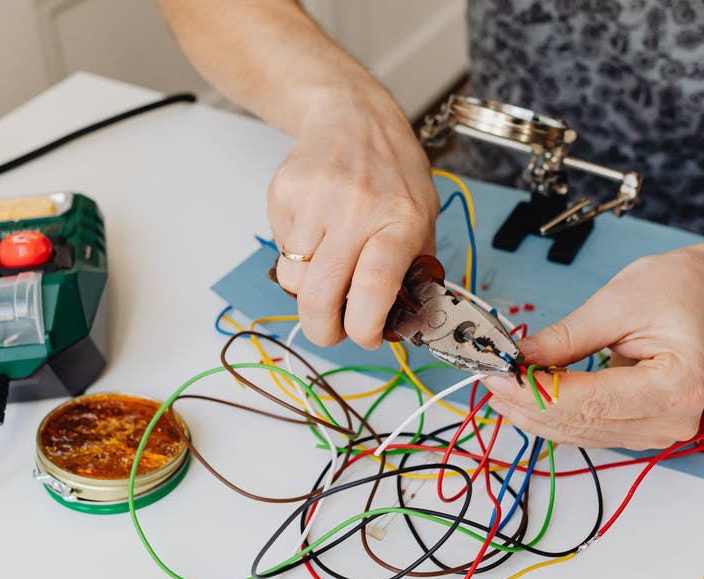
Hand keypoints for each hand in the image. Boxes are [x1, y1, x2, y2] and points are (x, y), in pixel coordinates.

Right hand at [269, 91, 438, 348]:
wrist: (353, 117)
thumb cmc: (393, 173)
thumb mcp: (422, 215)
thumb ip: (413, 268)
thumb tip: (402, 322)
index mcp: (400, 219)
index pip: (375, 285)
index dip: (365, 326)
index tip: (366, 337)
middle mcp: (357, 208)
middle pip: (320, 294)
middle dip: (322, 330)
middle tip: (330, 332)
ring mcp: (315, 199)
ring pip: (293, 278)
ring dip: (307, 289)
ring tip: (327, 267)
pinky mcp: (282, 192)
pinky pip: (280, 248)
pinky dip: (295, 254)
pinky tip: (315, 229)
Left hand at [483, 242, 703, 449]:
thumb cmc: (676, 290)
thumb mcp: (616, 303)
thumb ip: (565, 338)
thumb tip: (518, 359)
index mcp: (677, 384)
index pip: (591, 401)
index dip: (536, 393)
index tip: (497, 377)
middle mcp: (673, 419)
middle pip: (583, 423)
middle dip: (529, 403)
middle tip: (489, 378)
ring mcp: (660, 430)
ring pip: (581, 434)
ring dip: (537, 414)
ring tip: (501, 387)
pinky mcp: (644, 429)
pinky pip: (591, 430)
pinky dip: (556, 416)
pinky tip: (527, 398)